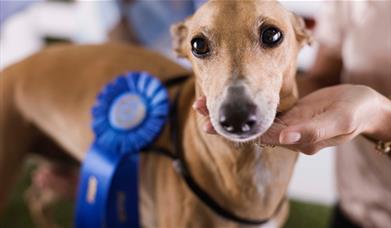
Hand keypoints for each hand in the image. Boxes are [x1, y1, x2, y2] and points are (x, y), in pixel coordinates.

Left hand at [193, 85, 390, 154]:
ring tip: (205, 101)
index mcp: (298, 139)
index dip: (235, 130)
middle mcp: (288, 134)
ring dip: (230, 111)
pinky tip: (231, 98)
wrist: (364, 107)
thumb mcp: (339, 121)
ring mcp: (287, 124)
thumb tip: (285, 138)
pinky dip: (245, 106)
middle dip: (224, 121)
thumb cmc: (354, 113)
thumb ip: (312, 132)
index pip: (260, 135)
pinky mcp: (289, 114)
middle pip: (250, 130)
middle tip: (199, 109)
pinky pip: (263, 112)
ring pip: (253, 120)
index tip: (212, 123)